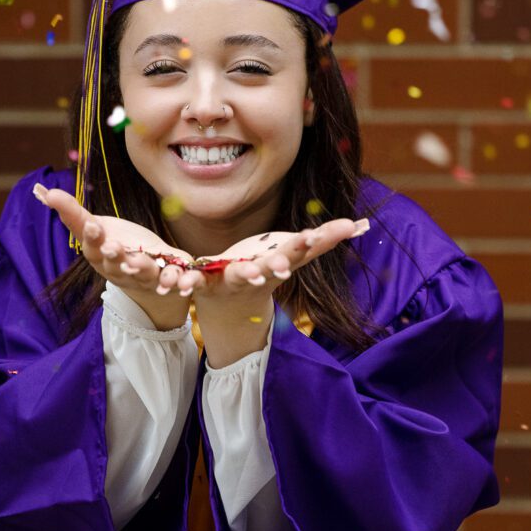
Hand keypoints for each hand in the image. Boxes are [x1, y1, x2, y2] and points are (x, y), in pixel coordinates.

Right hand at [33, 184, 191, 329]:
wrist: (144, 271)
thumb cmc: (114, 244)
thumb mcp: (94, 227)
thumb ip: (72, 213)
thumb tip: (43, 192)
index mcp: (100, 256)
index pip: (93, 247)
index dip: (92, 238)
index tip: (93, 227)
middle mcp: (121, 270)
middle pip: (117, 264)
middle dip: (115, 256)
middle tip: (114, 247)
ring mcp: (144, 276)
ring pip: (144, 274)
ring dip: (144, 268)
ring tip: (143, 262)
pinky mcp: (168, 278)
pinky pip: (173, 281)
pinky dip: (178, 281)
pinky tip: (183, 278)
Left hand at [181, 218, 369, 366]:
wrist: (232, 305)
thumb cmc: (266, 269)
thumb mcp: (293, 252)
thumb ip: (324, 240)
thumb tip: (360, 225)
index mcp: (279, 262)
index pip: (298, 251)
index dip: (308, 244)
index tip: (317, 234)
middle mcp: (258, 274)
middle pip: (268, 268)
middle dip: (275, 264)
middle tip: (282, 263)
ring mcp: (230, 281)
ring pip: (230, 278)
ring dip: (227, 277)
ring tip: (220, 277)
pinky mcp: (202, 283)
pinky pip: (188, 280)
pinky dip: (179, 281)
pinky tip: (170, 280)